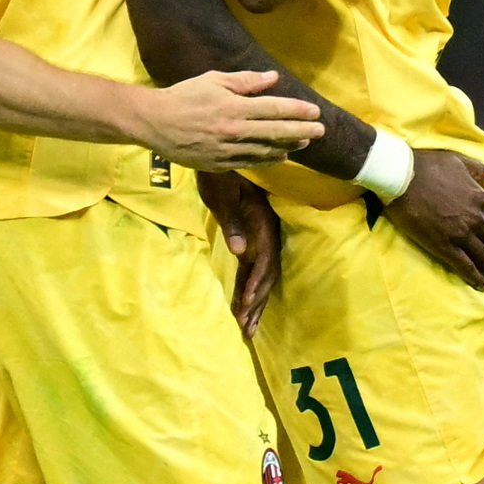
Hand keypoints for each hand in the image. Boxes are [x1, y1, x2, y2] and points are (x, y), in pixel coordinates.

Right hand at [136, 69, 324, 167]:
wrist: (154, 122)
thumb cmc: (184, 96)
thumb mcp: (213, 80)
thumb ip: (245, 81)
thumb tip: (272, 78)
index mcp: (234, 106)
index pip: (274, 109)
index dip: (297, 110)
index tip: (315, 111)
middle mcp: (235, 129)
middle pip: (276, 132)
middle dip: (302, 131)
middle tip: (321, 131)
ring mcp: (227, 149)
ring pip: (266, 150)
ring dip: (288, 146)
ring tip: (305, 143)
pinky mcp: (219, 163)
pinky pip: (250, 162)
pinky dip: (268, 159)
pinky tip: (280, 156)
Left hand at [200, 170, 282, 335]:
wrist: (218, 154)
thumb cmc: (218, 173)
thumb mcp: (221, 195)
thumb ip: (232, 223)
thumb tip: (241, 252)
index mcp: (262, 223)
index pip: (264, 261)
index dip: (257, 285)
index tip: (247, 306)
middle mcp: (265, 232)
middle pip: (266, 274)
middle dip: (257, 303)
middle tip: (246, 328)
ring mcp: (259, 236)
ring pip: (261, 275)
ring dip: (254, 301)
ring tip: (245, 327)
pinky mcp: (249, 237)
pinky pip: (251, 268)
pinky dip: (246, 287)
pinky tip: (241, 304)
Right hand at [385, 148, 483, 289]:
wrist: (400, 175)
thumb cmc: (426, 165)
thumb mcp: (458, 161)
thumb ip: (480, 171)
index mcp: (479, 197)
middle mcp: (474, 217)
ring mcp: (460, 233)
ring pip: (480, 256)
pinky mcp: (444, 246)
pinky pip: (465, 266)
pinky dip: (475, 277)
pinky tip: (479, 285)